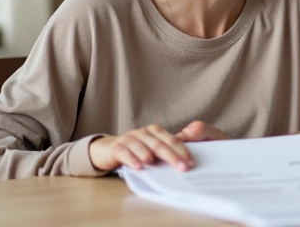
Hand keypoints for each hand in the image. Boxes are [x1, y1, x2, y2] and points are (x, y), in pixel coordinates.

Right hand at [89, 121, 228, 172]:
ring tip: (155, 163)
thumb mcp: (152, 150)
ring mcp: (129, 138)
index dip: (182, 150)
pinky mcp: (116, 147)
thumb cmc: (135, 151)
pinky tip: (138, 167)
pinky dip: (131, 159)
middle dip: (171, 155)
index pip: (171, 140)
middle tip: (182, 167)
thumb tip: (184, 162)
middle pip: (159, 143)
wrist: (108, 150)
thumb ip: (165, 153)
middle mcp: (143, 133)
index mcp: (155, 131)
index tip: (191, 162)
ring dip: (148, 154)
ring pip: (141, 145)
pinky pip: (124, 152)